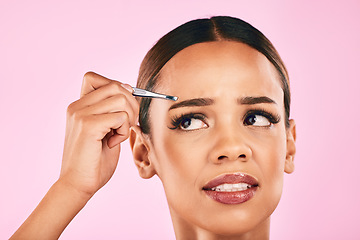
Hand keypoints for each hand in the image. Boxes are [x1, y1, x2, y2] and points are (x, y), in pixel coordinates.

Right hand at [59, 72, 138, 196]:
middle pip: (115, 85)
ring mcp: (80, 114)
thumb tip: (130, 89)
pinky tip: (113, 144)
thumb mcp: (105, 129)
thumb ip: (111, 109)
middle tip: (127, 125)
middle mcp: (77, 106)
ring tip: (117, 135)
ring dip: (128, 119)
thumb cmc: (94, 161)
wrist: (78, 185)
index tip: (122, 109)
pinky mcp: (88, 126)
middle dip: (131, 104)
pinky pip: (121, 117)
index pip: (96, 77)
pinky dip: (124, 132)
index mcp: (78, 105)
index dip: (115, 88)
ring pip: (121, 99)